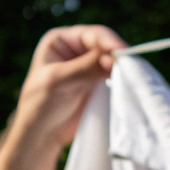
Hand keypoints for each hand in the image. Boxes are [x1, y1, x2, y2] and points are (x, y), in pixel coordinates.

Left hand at [11, 25, 127, 151]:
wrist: (42, 135)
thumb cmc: (41, 105)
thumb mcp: (59, 81)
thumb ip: (86, 67)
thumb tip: (114, 56)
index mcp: (60, 40)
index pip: (91, 34)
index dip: (108, 41)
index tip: (121, 52)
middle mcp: (76, 49)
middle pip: (105, 45)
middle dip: (116, 54)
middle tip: (127, 67)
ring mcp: (88, 65)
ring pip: (112, 60)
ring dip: (121, 66)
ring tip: (129, 75)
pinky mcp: (97, 83)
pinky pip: (114, 75)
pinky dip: (121, 78)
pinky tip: (127, 82)